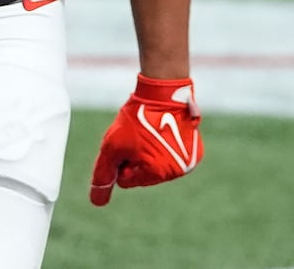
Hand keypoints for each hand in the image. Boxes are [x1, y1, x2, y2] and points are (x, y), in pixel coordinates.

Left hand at [90, 75, 202, 206]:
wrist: (163, 92)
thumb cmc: (135, 119)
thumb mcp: (112, 147)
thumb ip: (103, 175)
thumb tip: (97, 201)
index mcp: (157, 174)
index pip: (126, 180)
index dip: (120, 160)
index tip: (125, 142)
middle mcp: (178, 172)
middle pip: (143, 173)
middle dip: (135, 157)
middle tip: (138, 134)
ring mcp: (189, 161)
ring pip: (157, 164)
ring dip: (149, 151)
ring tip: (151, 130)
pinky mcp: (196, 149)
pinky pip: (173, 154)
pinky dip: (165, 145)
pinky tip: (163, 129)